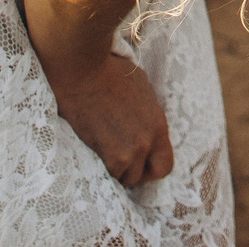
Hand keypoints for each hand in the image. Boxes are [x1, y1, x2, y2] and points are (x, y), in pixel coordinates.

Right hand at [45, 48, 174, 187]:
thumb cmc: (107, 70)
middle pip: (148, 175)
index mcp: (158, 122)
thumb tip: (142, 120)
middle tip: (121, 165)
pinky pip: (110, 174)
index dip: (153, 167)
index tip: (139, 163)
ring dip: (116, 171)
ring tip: (104, 156)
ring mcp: (130, 150)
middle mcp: (148, 140)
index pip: (166, 163)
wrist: (82, 70)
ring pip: (126, 178)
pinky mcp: (110, 154)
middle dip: (135, 174)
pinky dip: (102, 169)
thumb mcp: (139, 86)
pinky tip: (94, 154)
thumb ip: (145, 111)